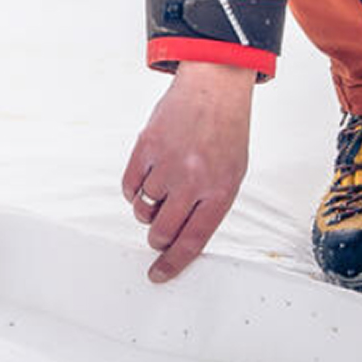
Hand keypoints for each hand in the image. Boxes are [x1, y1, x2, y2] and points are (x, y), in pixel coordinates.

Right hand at [120, 61, 255, 282]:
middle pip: (162, 230)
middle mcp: (192, 180)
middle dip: (157, 238)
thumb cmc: (225, 131)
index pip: (192, 240)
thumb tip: (181, 236)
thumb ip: (209, 206)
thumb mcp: (232, 173)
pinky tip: (145, 179)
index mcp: (219, 191)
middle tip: (158, 231)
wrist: (213, 87)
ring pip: (142, 208)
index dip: (172, 263)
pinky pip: (129, 185)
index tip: (158, 274)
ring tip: (161, 190)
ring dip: (147, 208)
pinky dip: (133, 189)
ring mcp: (167, 163)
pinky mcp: (146, 146)